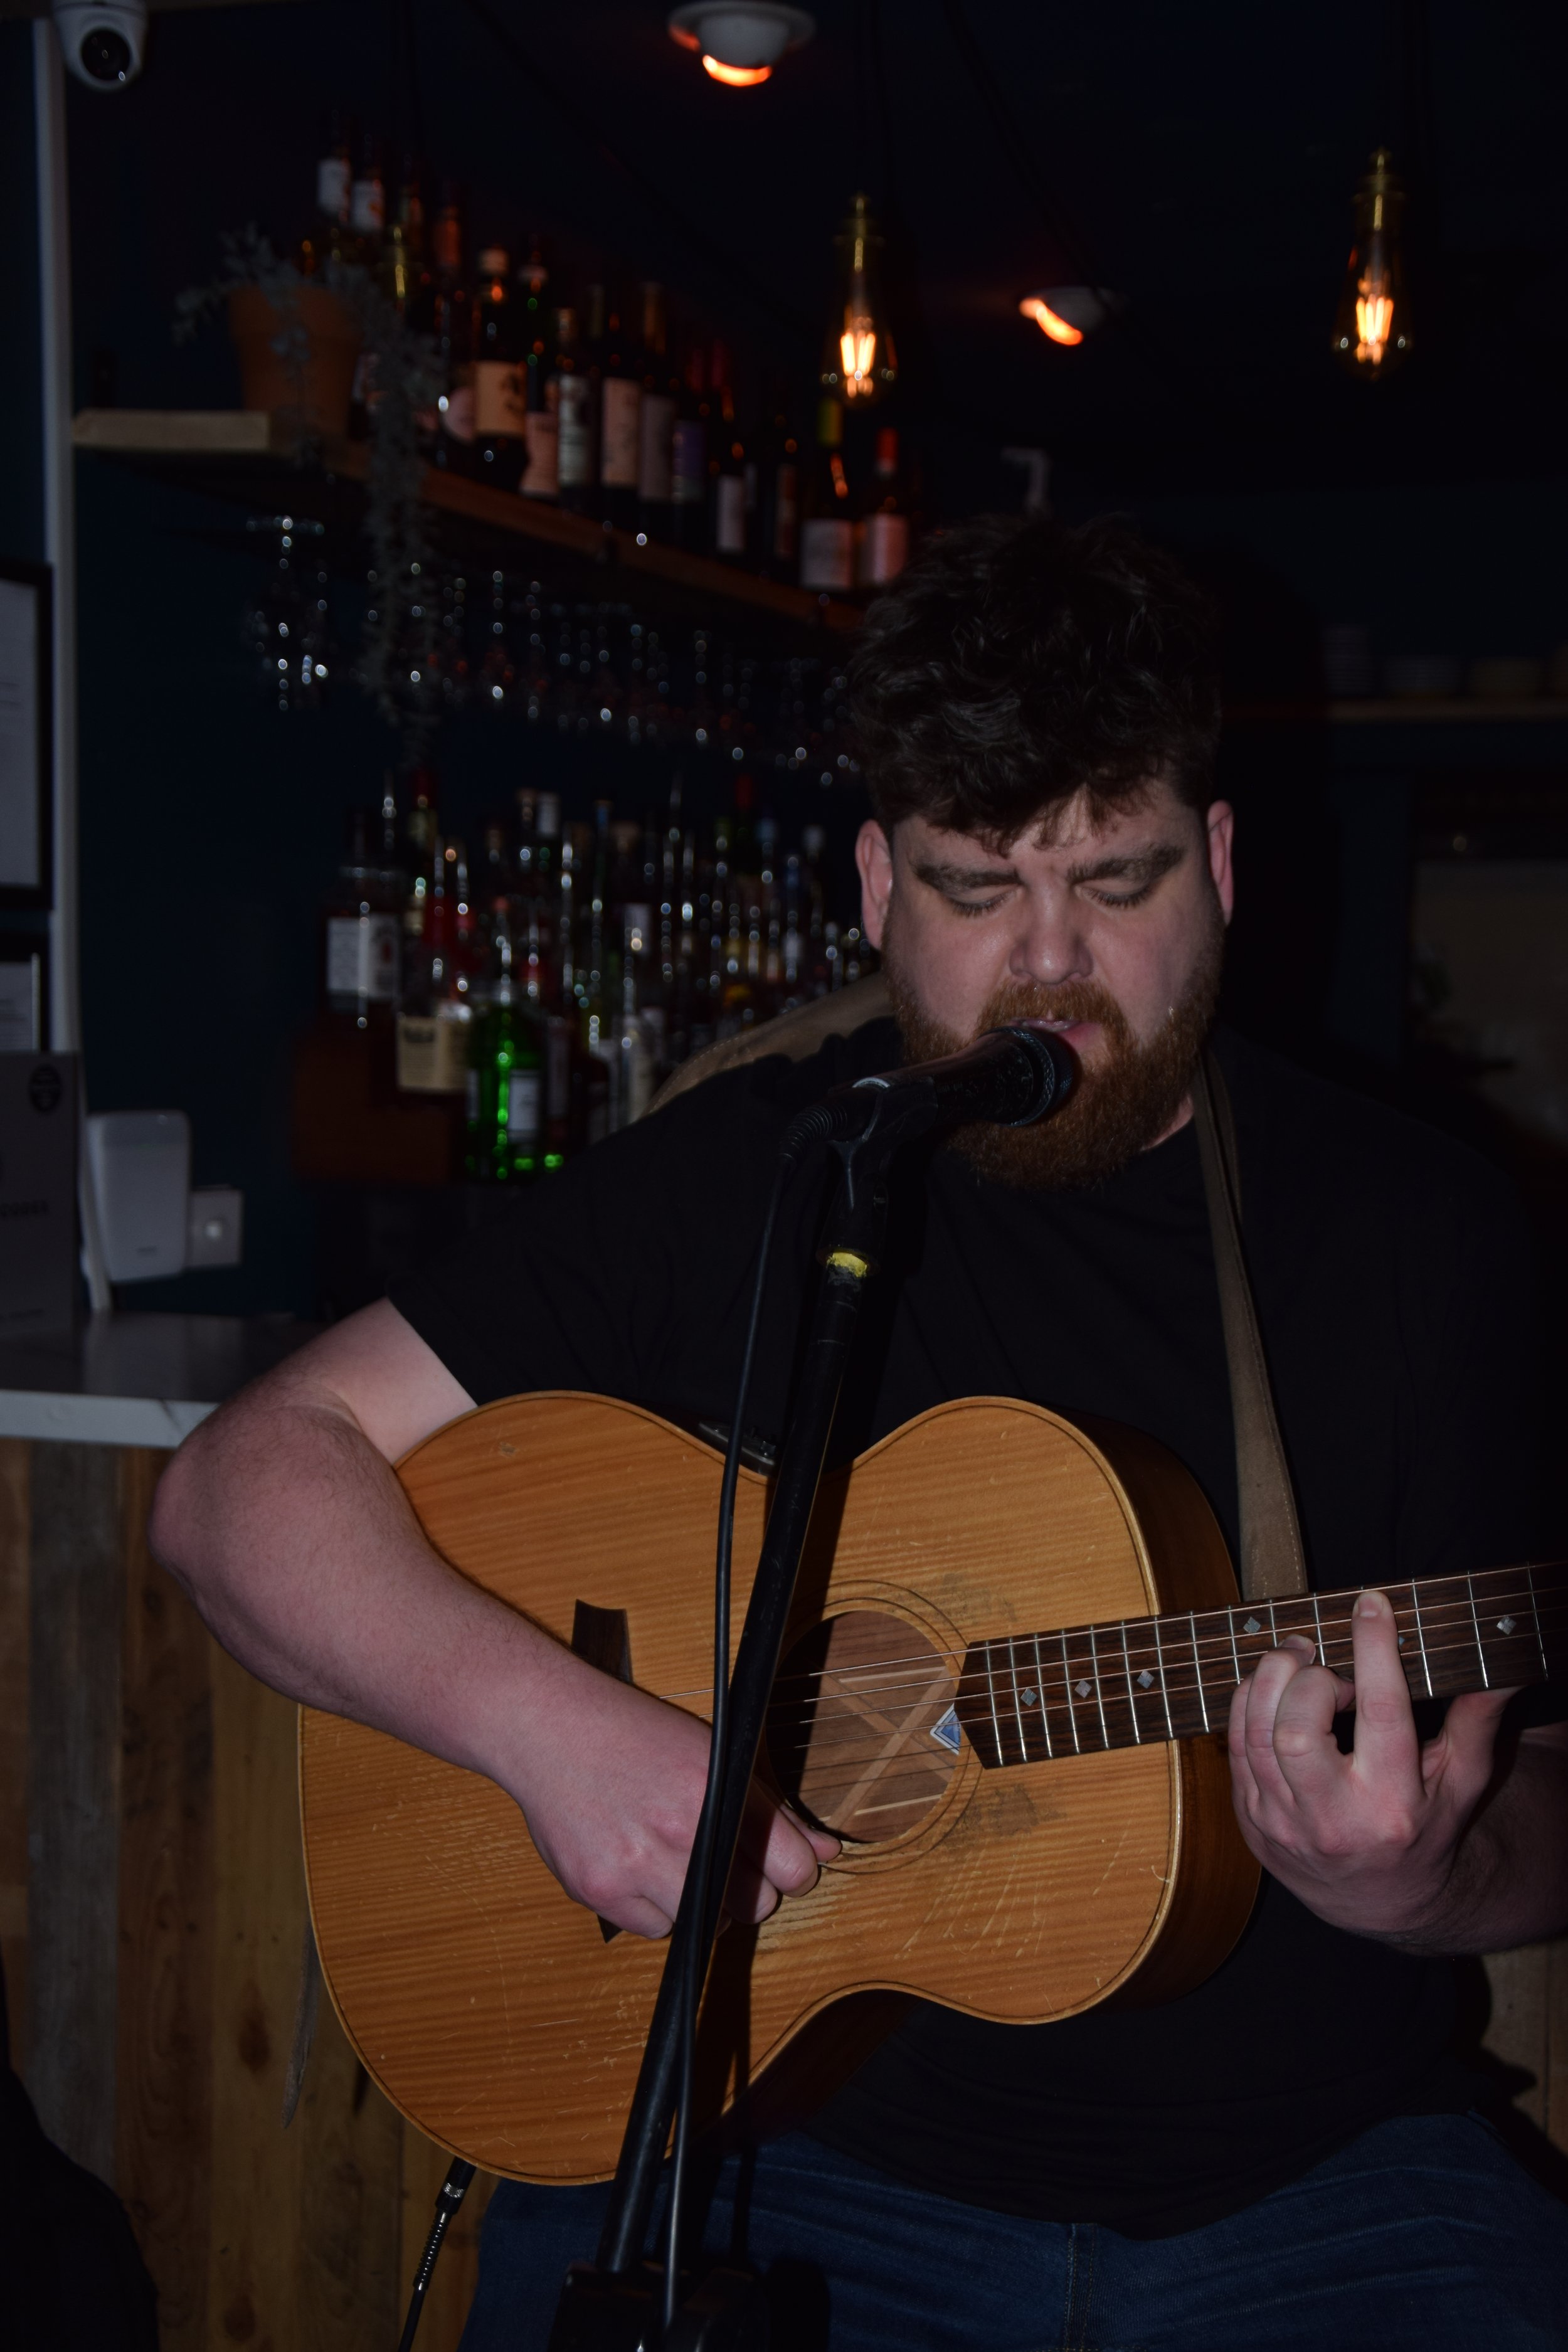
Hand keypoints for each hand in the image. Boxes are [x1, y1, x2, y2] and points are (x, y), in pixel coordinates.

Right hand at [501, 1654, 838, 1940]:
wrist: (549, 1729)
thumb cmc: (635, 1736)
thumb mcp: (714, 1754)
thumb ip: (772, 1810)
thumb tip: (827, 1851)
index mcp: (720, 1789)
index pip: (794, 1867)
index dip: (795, 1871)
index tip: (782, 1866)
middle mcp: (683, 1829)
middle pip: (755, 1904)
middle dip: (749, 1888)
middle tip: (722, 1857)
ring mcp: (638, 1864)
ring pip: (706, 1922)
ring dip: (700, 1901)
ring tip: (673, 1856)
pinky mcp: (600, 1890)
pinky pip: (655, 1930)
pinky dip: (653, 1908)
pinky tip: (637, 1865)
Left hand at [1226, 1586, 1515, 1944]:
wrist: (1378, 1902)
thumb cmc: (1424, 1829)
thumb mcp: (1460, 1783)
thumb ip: (1477, 1722)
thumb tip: (1505, 1667)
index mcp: (1393, 1805)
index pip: (1381, 1714)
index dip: (1374, 1649)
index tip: (1371, 1604)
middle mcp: (1334, 1820)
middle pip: (1299, 1728)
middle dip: (1308, 1678)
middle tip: (1324, 1661)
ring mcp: (1283, 1825)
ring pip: (1255, 1734)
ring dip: (1269, 1679)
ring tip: (1295, 1661)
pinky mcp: (1251, 1821)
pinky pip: (1234, 1747)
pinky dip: (1247, 1705)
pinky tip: (1272, 1692)